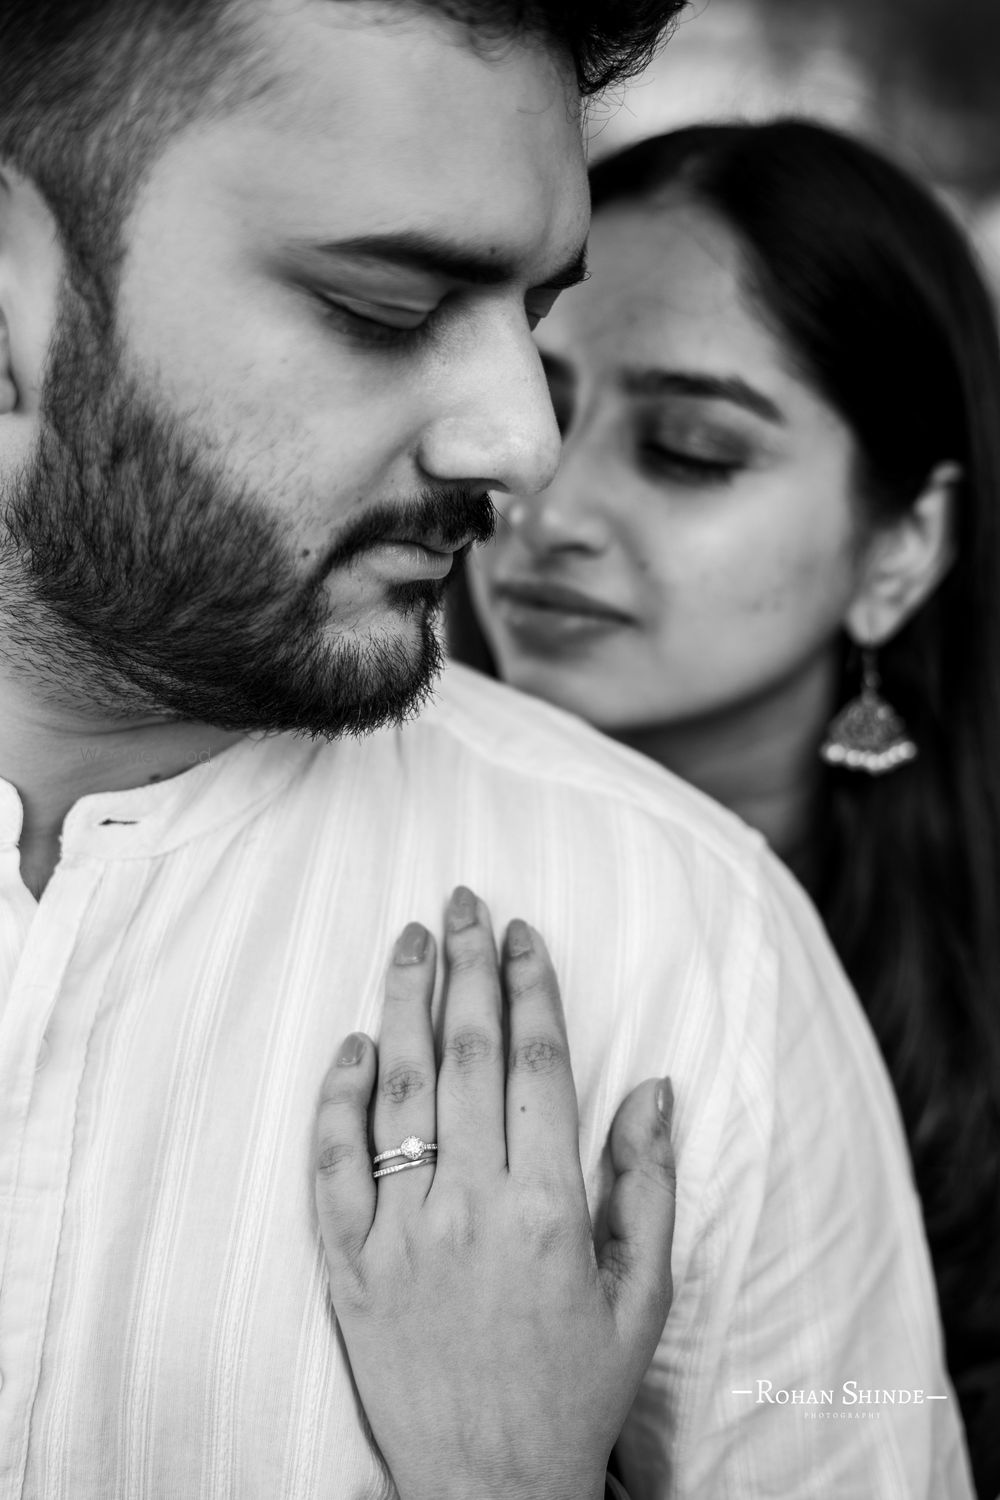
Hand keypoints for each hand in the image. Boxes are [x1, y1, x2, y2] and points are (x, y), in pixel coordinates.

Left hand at [315, 886, 675, 1499]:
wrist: (486, 1492)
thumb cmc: (574, 1392)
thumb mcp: (641, 1299)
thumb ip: (648, 1186)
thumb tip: (654, 1087)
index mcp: (550, 1212)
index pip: (536, 1066)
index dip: (530, 989)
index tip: (522, 933)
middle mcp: (471, 1209)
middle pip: (466, 1057)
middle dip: (465, 968)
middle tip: (461, 902)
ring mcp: (401, 1234)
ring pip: (399, 1092)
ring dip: (403, 1005)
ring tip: (406, 940)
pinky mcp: (348, 1264)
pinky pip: (332, 1163)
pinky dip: (338, 1098)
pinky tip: (353, 1044)